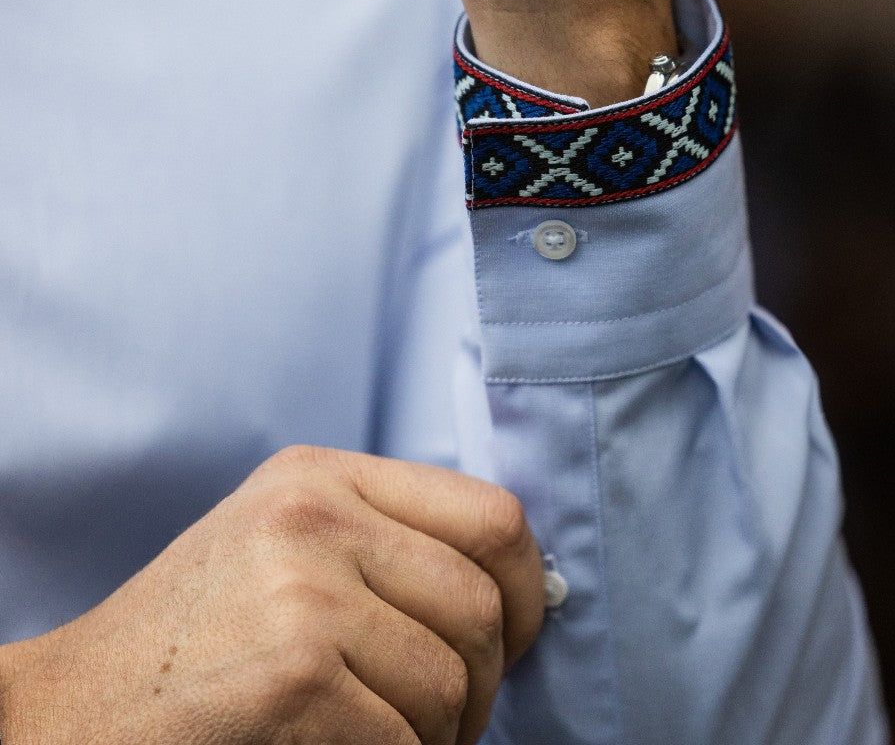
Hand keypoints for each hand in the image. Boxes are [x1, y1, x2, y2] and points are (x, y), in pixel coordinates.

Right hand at [0, 447, 544, 744]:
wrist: (69, 714)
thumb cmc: (198, 638)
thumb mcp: (290, 546)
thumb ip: (391, 545)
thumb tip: (522, 586)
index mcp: (323, 475)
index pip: (492, 515)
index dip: (527, 588)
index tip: (517, 637)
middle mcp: (317, 515)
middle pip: (481, 607)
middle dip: (485, 683)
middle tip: (449, 718)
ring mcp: (304, 589)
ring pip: (452, 683)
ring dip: (440, 736)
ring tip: (388, 739)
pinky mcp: (294, 672)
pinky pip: (404, 741)